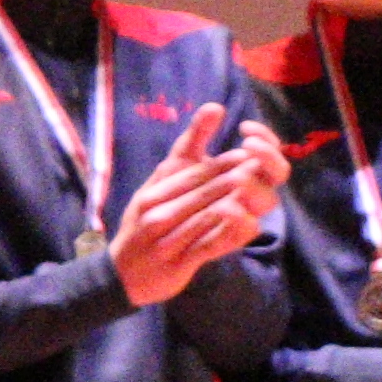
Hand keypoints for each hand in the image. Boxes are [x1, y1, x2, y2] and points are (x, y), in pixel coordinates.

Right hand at [110, 104, 277, 306]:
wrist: (121, 274)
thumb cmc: (144, 224)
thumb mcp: (158, 184)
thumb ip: (187, 149)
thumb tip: (215, 107)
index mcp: (154, 192)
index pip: (194, 172)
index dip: (223, 162)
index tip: (249, 153)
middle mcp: (158, 212)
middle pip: (203, 191)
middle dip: (235, 178)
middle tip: (260, 168)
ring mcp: (167, 239)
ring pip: (207, 216)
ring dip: (235, 203)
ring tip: (258, 193)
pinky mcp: (178, 263)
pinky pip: (208, 246)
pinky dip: (228, 235)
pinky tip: (248, 225)